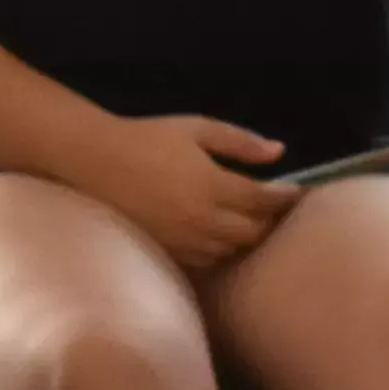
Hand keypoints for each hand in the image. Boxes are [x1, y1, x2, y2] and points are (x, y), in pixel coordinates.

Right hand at [90, 111, 295, 277]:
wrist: (92, 160)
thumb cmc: (146, 138)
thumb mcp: (197, 129)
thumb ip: (240, 142)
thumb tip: (279, 151)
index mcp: (215, 186)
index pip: (266, 201)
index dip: (286, 197)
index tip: (295, 191)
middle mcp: (204, 219)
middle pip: (255, 232)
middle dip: (267, 219)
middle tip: (270, 207)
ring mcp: (185, 240)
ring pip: (232, 250)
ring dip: (244, 236)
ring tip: (244, 219)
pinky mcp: (167, 252)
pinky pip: (206, 260)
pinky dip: (218, 249)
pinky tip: (215, 233)